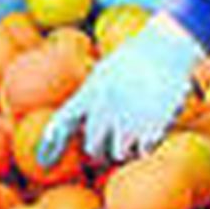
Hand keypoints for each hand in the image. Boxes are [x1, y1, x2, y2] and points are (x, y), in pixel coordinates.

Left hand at [37, 12, 204, 163]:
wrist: (166, 47)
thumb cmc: (136, 56)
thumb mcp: (104, 71)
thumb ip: (90, 95)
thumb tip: (81, 119)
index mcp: (90, 91)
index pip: (63, 121)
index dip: (50, 144)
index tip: (43, 161)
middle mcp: (105, 108)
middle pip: (92, 146)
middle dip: (98, 148)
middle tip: (109, 141)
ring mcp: (128, 120)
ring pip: (118, 153)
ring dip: (124, 148)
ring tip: (134, 132)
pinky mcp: (152, 128)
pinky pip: (143, 151)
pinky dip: (145, 147)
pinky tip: (151, 132)